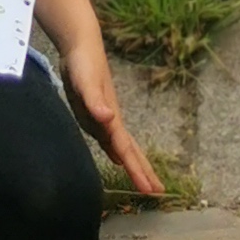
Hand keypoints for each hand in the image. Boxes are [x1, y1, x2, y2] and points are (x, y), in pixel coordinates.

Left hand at [61, 34, 164, 197]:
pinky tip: (116, 157)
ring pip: (122, 147)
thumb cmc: (84, 64)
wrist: (81, 46)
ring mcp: (104, 118)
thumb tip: (108, 118)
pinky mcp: (95, 114)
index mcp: (111, 119)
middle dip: (143, 171)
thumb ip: (95, 101)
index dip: (137, 171)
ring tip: (144, 181)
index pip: (126, 151)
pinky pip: (109, 140)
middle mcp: (111, 122)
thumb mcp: (86, 82)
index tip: (151, 192)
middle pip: (130, 151)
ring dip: (133, 164)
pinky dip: (117, 151)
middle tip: (158, 193)